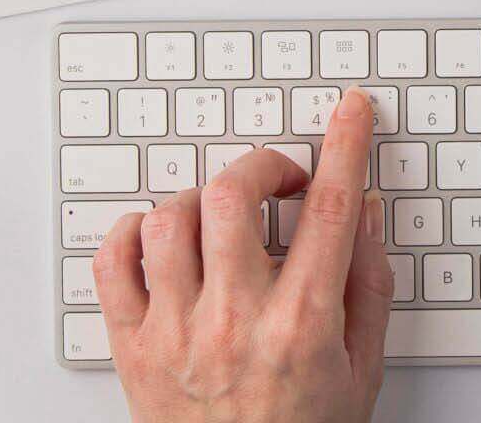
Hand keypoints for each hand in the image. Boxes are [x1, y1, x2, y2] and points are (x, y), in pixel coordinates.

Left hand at [94, 87, 391, 422]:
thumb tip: (362, 212)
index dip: (344, 146)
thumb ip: (367, 285)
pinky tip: (165, 241)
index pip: (326, 209)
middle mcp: (234, 321)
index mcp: (300, 325)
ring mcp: (176, 331)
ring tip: (224, 219)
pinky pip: (113, 261)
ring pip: (171, 218)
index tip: (351, 113)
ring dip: (202, 201)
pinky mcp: (133, 346)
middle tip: (281, 178)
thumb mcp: (362, 368)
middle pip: (234, 194)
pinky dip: (134, 234)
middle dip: (263, 164)